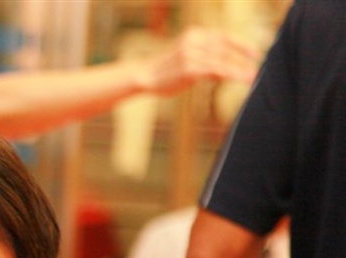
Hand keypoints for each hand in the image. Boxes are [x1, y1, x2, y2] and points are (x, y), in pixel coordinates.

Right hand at [141, 27, 259, 94]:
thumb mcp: (188, 60)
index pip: (223, 37)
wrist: (144, 76)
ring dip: (239, 69)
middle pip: (225, 49)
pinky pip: (215, 70)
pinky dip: (230, 74)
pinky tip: (239, 78)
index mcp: (194, 34)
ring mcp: (190, 53)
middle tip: (257, 67)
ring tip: (251, 76)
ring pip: (222, 60)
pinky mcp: (189, 67)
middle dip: (243, 59)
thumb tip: (226, 69)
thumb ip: (206, 61)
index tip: (255, 53)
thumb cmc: (166, 71)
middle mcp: (193, 40)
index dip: (241, 45)